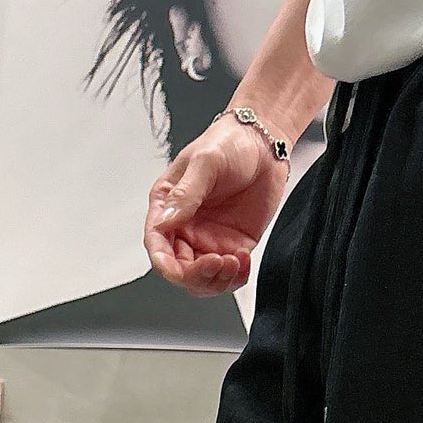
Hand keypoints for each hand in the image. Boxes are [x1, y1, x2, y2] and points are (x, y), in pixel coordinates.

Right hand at [143, 115, 290, 295]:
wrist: (265, 145)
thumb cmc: (229, 143)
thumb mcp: (204, 162)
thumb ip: (186, 194)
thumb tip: (167, 221)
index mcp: (167, 206)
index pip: (157, 245)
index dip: (164, 264)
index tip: (178, 270)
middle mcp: (185, 227)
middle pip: (180, 270)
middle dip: (197, 275)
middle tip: (217, 261)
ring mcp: (209, 239)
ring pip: (204, 279)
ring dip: (218, 280)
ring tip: (234, 261)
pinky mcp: (234, 246)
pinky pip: (230, 275)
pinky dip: (237, 277)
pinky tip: (244, 260)